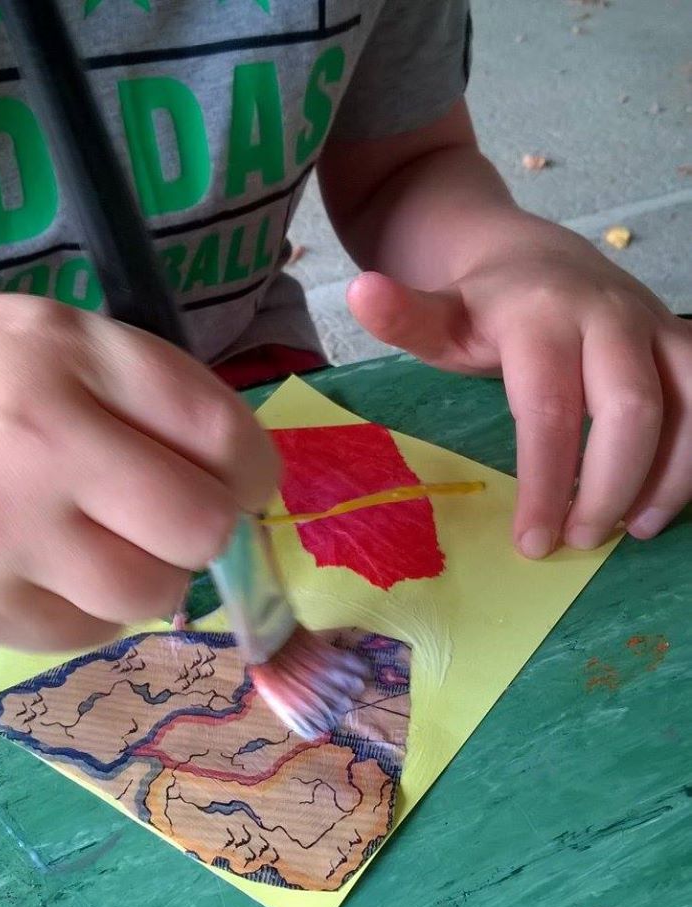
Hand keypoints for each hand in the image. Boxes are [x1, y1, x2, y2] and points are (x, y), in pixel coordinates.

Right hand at [0, 293, 277, 648]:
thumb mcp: (69, 342)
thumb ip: (163, 402)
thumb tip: (245, 490)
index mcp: (68, 356)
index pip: (221, 434)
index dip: (255, 469)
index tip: (242, 480)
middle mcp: (34, 445)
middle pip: (199, 529)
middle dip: (204, 525)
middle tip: (169, 511)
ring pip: (150, 596)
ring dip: (150, 571)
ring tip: (103, 537)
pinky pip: (85, 632)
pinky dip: (90, 605)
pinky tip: (51, 563)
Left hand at [347, 225, 690, 557]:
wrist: (530, 252)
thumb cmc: (479, 304)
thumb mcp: (436, 314)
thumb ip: (403, 316)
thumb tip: (359, 294)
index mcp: (539, 314)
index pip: (548, 408)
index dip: (545, 482)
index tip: (532, 543)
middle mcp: (608, 314)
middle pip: (633, 409)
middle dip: (611, 486)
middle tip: (581, 540)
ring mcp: (654, 323)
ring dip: (672, 476)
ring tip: (633, 529)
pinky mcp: (681, 338)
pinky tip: (667, 496)